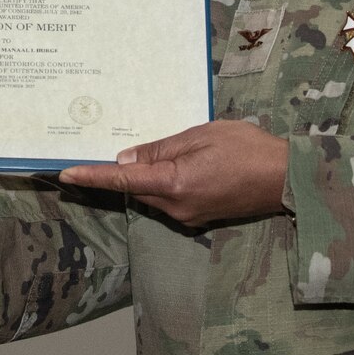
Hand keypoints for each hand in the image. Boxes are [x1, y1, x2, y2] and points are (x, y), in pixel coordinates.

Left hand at [59, 119, 288, 229]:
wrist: (287, 178)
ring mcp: (190, 217)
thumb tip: (126, 160)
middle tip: (117, 149)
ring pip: (154, 195)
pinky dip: (166, 183)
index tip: (65, 175)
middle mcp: (177, 207)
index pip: (123, 182)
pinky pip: (171, 200)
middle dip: (126, 172)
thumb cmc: (247, 148)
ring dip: (149, 177)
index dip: (92, 177)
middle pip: (138, 190)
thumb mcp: (201, 136)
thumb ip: (161, 149)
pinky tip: (181, 165)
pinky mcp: (201, 218)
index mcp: (174, 184)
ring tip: (170, 150)